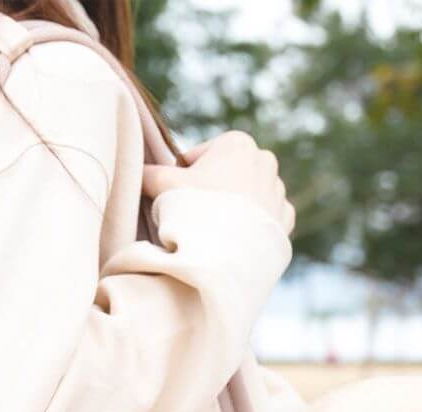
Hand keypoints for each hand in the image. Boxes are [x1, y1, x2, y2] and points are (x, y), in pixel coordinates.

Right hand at [142, 131, 295, 233]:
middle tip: (195, 219)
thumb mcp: (163, 186)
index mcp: (236, 143)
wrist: (225, 257)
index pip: (197, 159)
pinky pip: (263, 221)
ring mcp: (278, 191)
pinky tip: (235, 241)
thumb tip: (135, 171)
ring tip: (214, 233)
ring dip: (230, 212)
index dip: (181, 181)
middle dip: (209, 195)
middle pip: (223, 177)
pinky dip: (249, 229)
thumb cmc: (194, 213)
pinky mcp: (285, 220)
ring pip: (244, 200)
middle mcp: (264, 160)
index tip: (179, 200)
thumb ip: (148, 174)